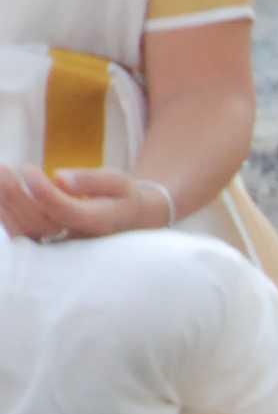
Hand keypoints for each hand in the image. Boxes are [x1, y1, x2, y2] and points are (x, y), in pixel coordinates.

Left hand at [0, 165, 169, 242]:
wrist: (128, 223)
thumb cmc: (120, 198)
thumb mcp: (116, 182)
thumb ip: (91, 180)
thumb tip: (59, 178)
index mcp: (98, 223)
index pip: (65, 211)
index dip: (43, 191)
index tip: (28, 168)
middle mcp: (78, 240)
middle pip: (39, 224)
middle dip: (15, 197)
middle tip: (3, 168)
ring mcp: (60, 246)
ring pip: (24, 233)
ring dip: (5, 205)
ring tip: (1, 173)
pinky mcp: (45, 244)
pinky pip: (20, 234)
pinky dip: (5, 214)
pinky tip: (1, 192)